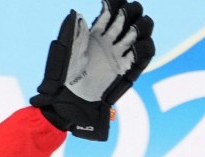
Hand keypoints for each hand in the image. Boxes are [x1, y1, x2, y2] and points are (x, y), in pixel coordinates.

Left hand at [30, 0, 154, 140]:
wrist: (69, 100)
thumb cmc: (62, 76)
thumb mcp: (65, 50)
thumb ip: (72, 31)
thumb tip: (75, 12)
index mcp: (95, 34)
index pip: (112, 11)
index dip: (116, 4)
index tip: (108, 6)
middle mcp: (109, 41)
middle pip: (131, 18)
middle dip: (133, 11)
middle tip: (124, 15)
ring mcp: (118, 54)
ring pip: (140, 33)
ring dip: (141, 27)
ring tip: (133, 30)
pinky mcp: (125, 69)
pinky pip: (143, 55)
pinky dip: (143, 48)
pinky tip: (134, 48)